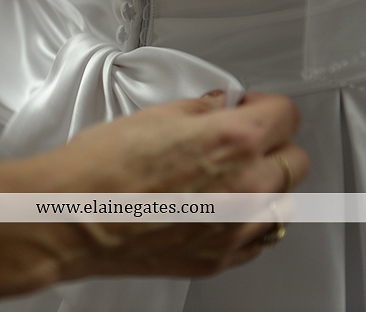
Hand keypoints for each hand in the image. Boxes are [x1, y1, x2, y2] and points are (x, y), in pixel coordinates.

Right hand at [17, 92, 308, 279]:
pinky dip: (249, 221)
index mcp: (232, 141)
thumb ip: (200, 109)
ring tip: (231, 177)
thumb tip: (218, 106)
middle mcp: (244, 187)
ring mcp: (234, 229)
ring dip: (265, 185)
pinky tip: (221, 209)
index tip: (252, 108)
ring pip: (283, 202)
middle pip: (294, 160)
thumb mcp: (153, 116)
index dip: (267, 106)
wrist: (70, 217)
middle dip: (272, 144)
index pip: (286, 116)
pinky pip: (259, 238)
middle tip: (243, 139)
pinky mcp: (218, 258)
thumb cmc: (100, 169)